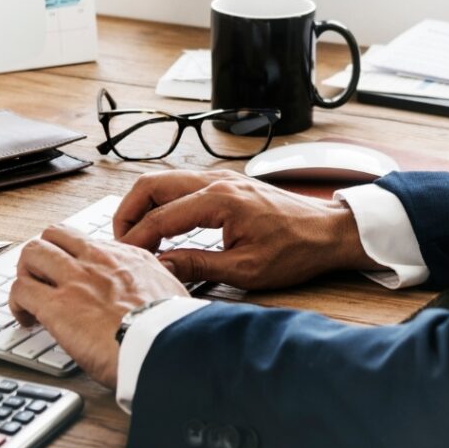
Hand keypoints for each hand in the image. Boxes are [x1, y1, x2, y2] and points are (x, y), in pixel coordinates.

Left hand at [8, 224, 188, 389]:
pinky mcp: (56, 306)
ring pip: (32, 253)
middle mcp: (96, 259)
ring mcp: (74, 279)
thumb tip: (155, 286)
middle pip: (53, 235)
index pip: (85, 241)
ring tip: (28, 297)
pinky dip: (16, 303)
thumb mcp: (171, 290)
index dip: (71, 256)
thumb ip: (155, 281)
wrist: (165, 346)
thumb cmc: (171, 328)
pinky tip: (25, 319)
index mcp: (125, 256)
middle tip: (42, 279)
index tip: (71, 274)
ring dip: (25, 274)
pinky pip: (20, 289)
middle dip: (42, 255)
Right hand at [113, 169, 379, 290]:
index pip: (160, 217)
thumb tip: (160, 267)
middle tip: (120, 242)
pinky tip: (161, 226)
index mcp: (219, 200)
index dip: (136, 239)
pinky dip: (162, 202)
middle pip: (151, 185)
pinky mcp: (224, 183)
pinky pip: (180, 185)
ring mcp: (220, 178)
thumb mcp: (245, 270)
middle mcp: (215, 181)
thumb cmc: (295, 250)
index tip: (124, 258)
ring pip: (163, 180)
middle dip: (128, 212)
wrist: (328, 232)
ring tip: (136, 236)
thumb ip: (198, 266)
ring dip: (143, 205)